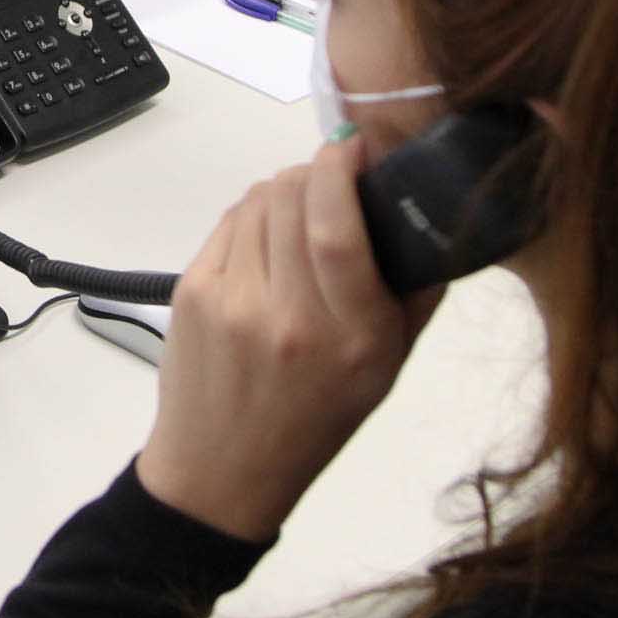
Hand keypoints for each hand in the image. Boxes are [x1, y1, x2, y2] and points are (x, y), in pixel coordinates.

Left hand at [136, 138, 437, 542]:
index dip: (341, 170)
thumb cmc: (317, 417)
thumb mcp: (390, 366)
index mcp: (350, 337)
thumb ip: (415, 290)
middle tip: (332, 177)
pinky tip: (267, 240)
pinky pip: (229, 222)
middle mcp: (289, 317)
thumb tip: (425, 208)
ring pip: (258, 200)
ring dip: (284, 190)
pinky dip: (252, 215)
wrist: (223, 470)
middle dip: (315, 171)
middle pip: (294, 199)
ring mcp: (232, 302)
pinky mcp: (192, 292)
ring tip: (301, 212)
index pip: (338, 228)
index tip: (354, 147)